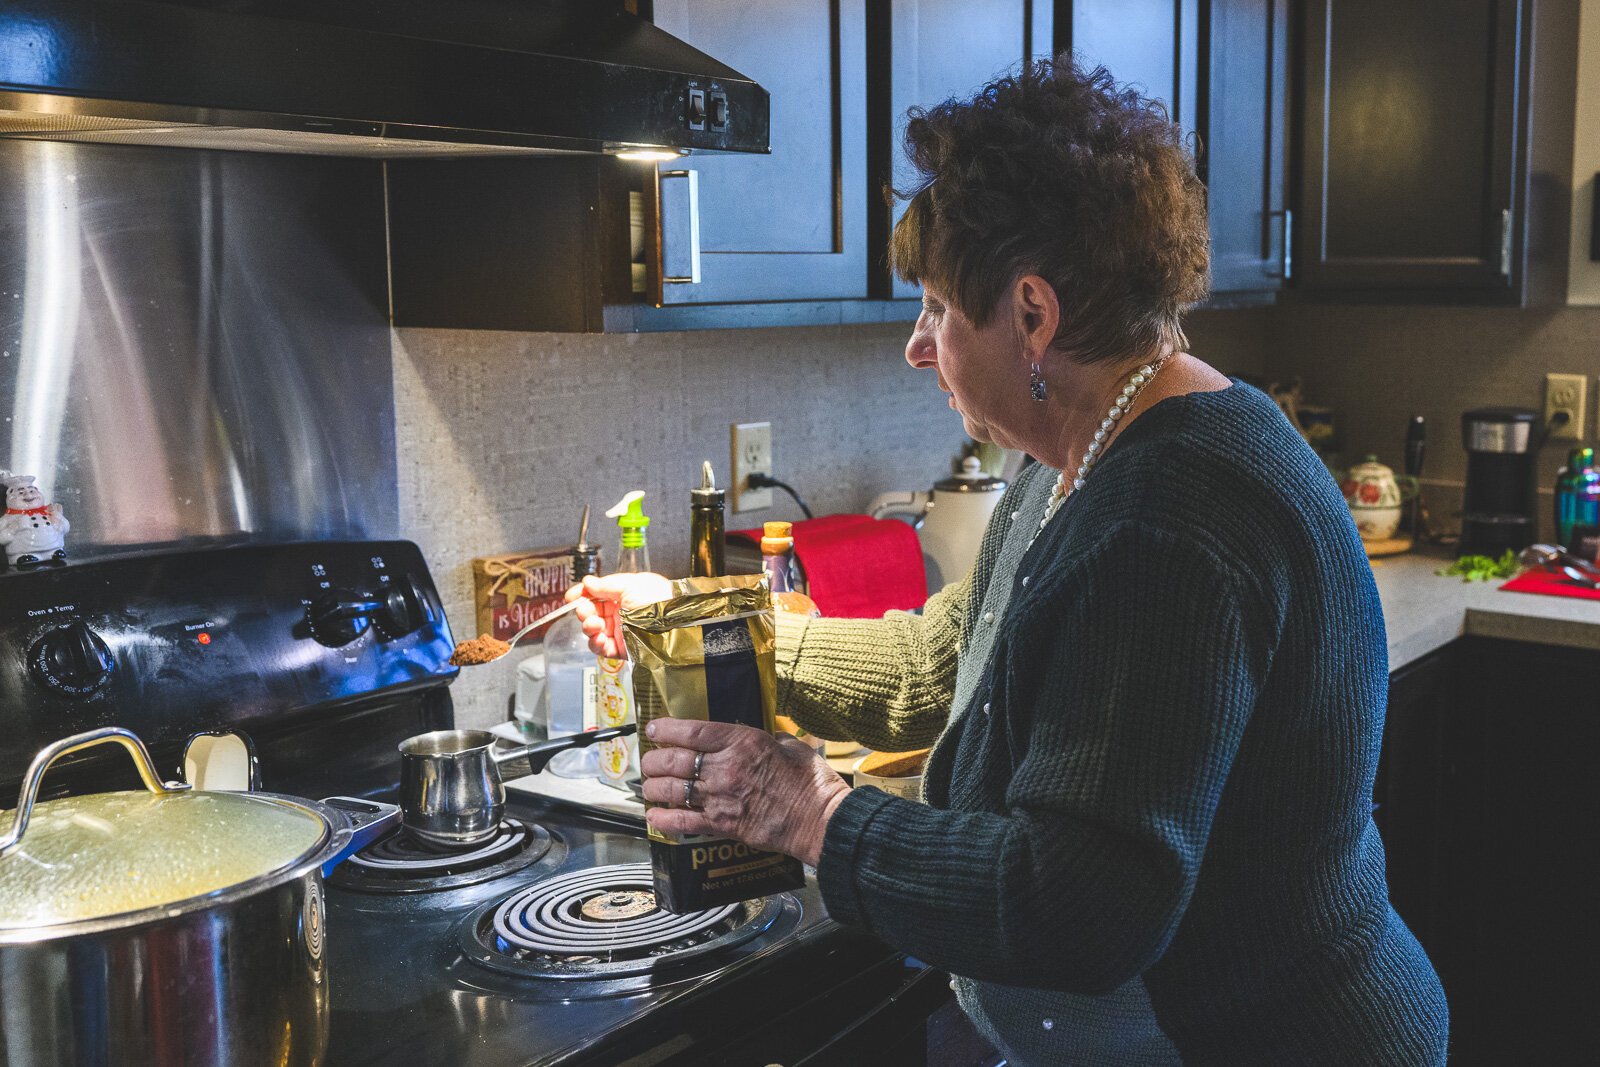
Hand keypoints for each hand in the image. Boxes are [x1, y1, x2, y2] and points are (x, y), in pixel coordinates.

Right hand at [565, 573, 672, 657]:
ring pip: (594, 630)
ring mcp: (621, 631)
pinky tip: (598, 637)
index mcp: (624, 594)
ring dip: (589, 627)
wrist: (673, 624)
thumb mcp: (631, 584)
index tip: (572, 596)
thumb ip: (606, 584)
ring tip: (593, 624)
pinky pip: (602, 648)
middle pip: (592, 612)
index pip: (597, 594)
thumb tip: (588, 582)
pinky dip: (596, 643)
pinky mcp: (622, 649)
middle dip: (584, 611)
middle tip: (583, 610)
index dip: (583, 595)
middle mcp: (621, 612)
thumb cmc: (658, 600)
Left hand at [640, 718, 849, 866]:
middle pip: (674, 761)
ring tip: (648, 786)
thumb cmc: (811, 781)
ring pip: (673, 790)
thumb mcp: (789, 745)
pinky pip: (684, 822)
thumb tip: (755, 738)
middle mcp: (726, 767)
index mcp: (743, 741)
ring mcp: (721, 798)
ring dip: (654, 788)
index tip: (654, 729)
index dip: (667, 730)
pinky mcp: (723, 825)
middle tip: (648, 762)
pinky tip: (653, 816)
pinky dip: (664, 820)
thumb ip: (766, 738)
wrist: (820, 819)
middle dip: (654, 760)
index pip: (693, 732)